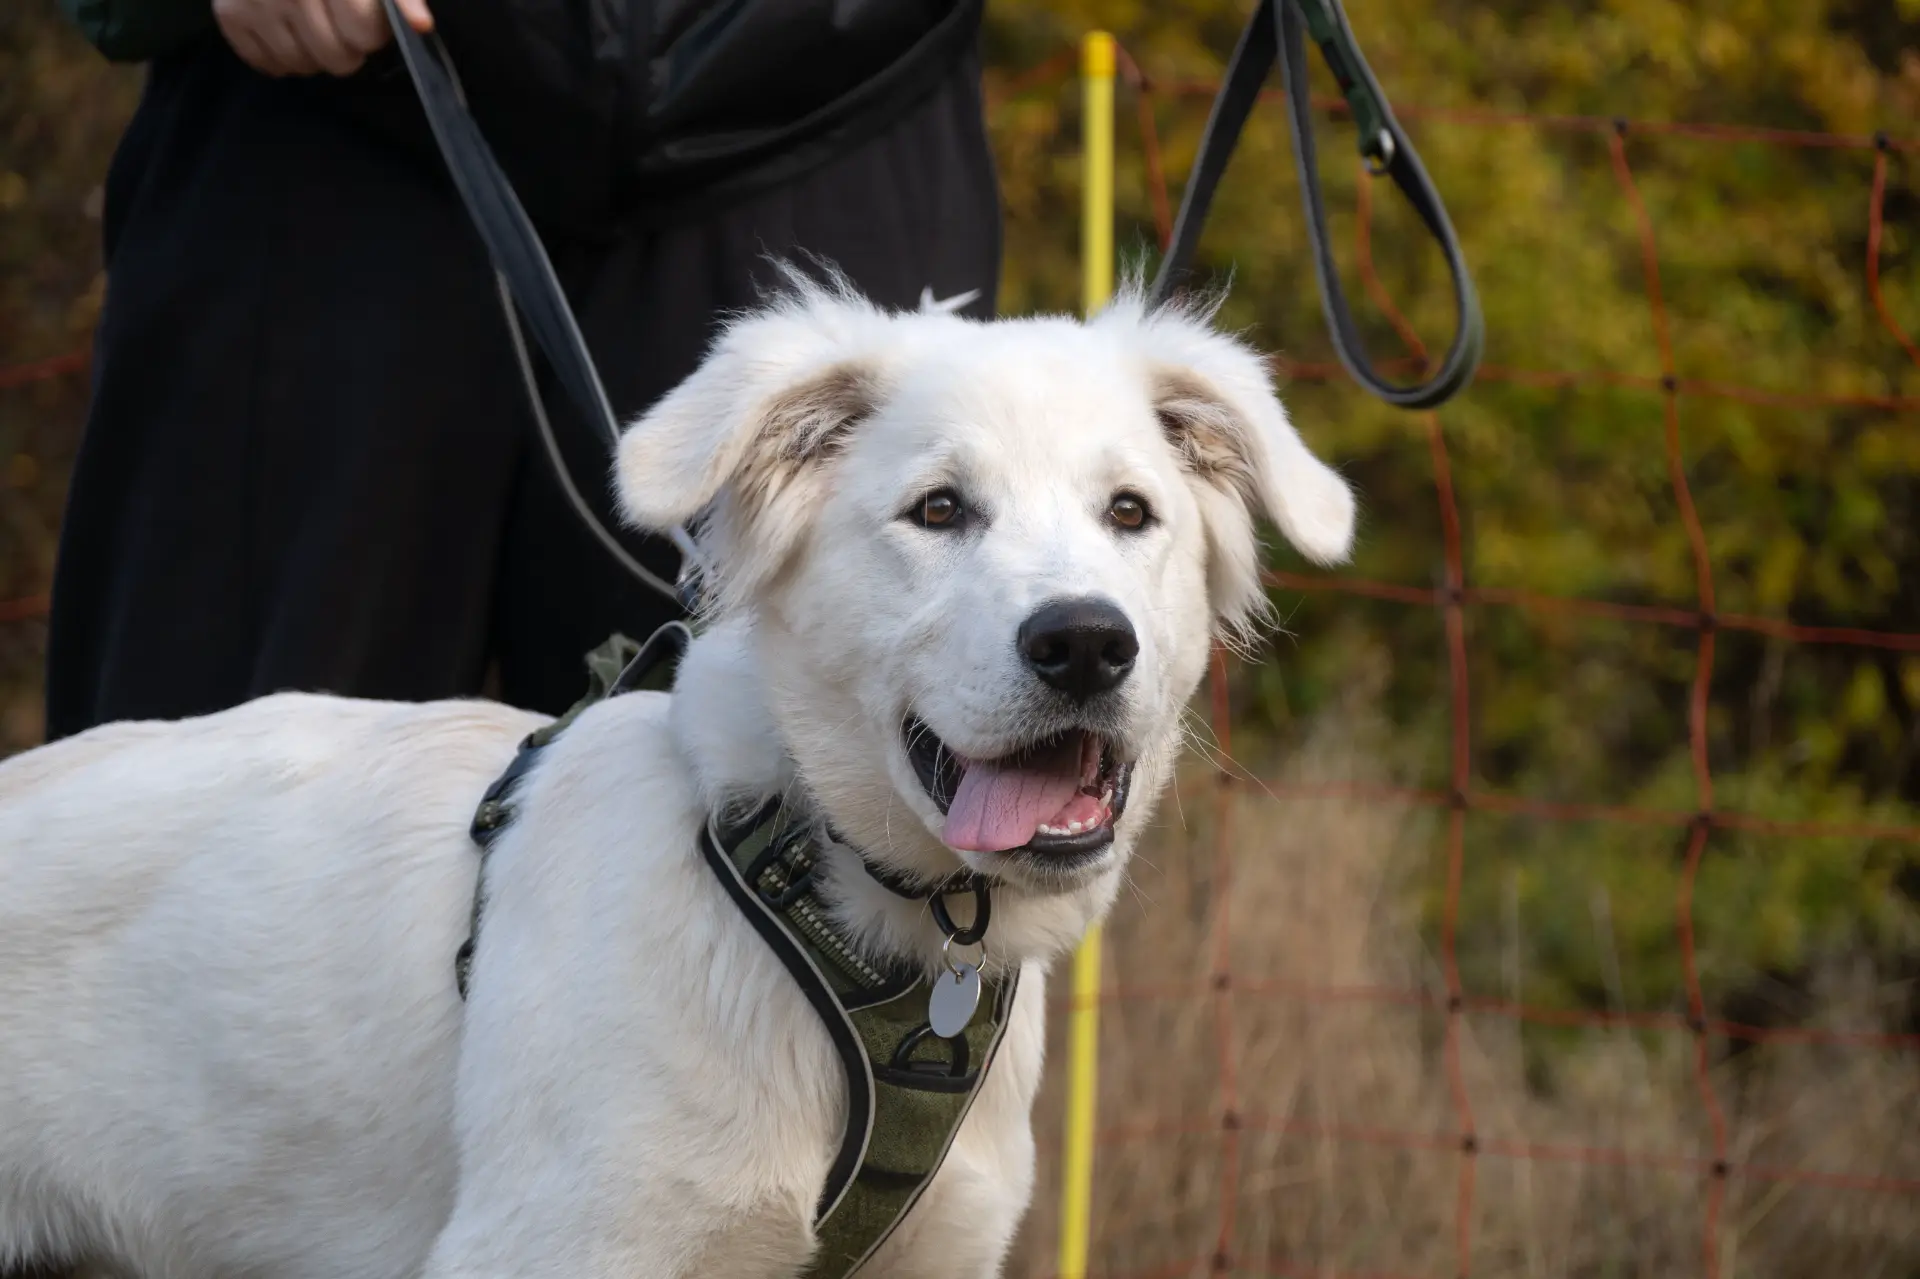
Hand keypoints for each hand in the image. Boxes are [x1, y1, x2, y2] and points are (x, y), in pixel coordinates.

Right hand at [213, 0, 433, 77]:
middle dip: (346, 48)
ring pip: (303, 66)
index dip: (371, 33)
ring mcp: (256, 3)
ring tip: (310, 26)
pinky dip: (280, 56)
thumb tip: (421, 26)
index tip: (365, 20)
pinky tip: (284, 30)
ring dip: (312, 54)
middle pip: (338, 60)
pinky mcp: (229, 14)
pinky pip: (266, 64)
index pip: (365, 35)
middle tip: (338, 26)